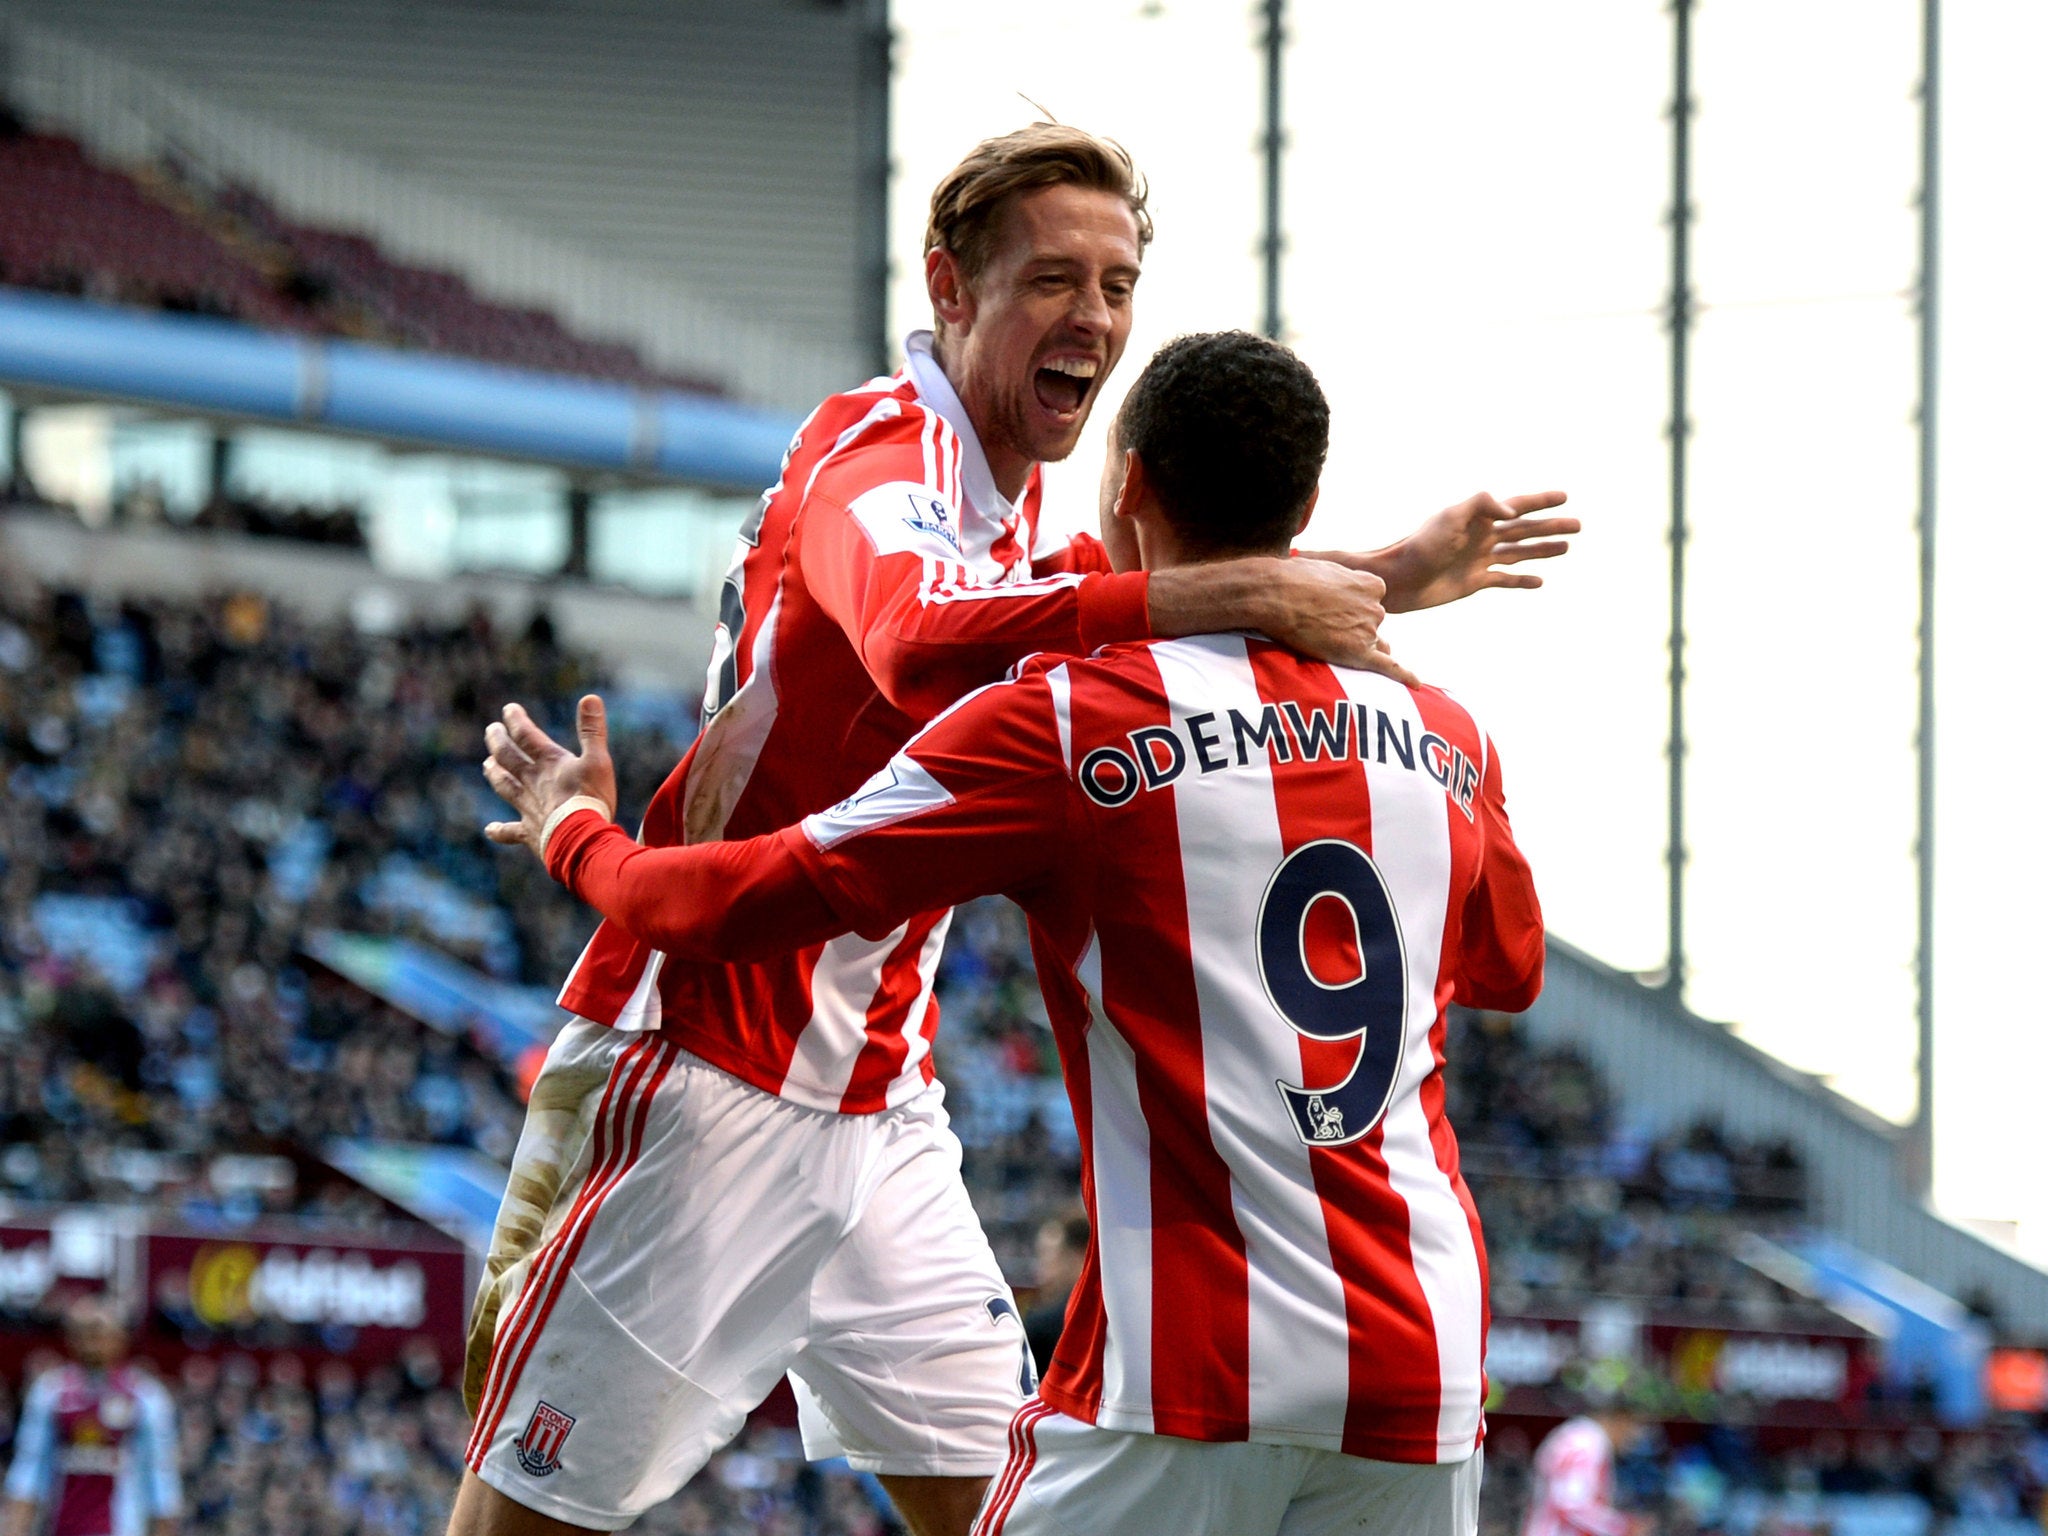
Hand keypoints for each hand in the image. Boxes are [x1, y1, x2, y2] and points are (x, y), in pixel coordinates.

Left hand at [482, 696, 616, 855]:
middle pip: (508, 758)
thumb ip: (592, 730)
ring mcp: (528, 808)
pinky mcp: (530, 832)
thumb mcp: (598, 760)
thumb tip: (590, 697)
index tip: (508, 709)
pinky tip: (489, 830)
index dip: (516, 720)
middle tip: (491, 730)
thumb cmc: (591, 799)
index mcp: (549, 763)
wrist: (580, 839)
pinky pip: (510, 832)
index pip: (526, 736)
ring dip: (495, 774)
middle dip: (498, 742)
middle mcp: (533, 782)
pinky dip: (500, 831)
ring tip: (486, 764)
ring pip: (505, 786)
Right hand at [1255, 557, 1420, 683]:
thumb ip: (1338, 576)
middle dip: (1353, 627)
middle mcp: (1376, 607)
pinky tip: (1415, 684)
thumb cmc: (1290, 577)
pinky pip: (1387, 667)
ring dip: (1354, 645)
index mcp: (1373, 584)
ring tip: (1324, 639)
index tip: (1331, 606)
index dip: (1351, 607)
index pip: (1373, 602)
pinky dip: (1403, 675)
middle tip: (1320, 623)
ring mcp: (1368, 630)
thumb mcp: (1323, 565)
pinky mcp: (1357, 652)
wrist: (1272, 594)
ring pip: (1371, 645)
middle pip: (1372, 624)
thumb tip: (1327, 576)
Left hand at [1310, 490, 1577, 612]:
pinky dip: (1522, 581)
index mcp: (1478, 518)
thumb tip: (1514, 510)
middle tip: (1579, 525)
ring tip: (1566, 549)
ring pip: (1519, 553)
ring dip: (1543, 551)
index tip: (1565, 496)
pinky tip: (1539, 581)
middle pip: (1524, 530)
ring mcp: (1480, 559)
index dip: (1541, 501)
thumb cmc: (1419, 546)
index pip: (1517, 506)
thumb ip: (1481, 505)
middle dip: (1552, 527)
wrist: (1399, 579)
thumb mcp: (1449, 518)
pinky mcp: (1475, 582)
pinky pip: (1505, 579)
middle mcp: (1482, 536)